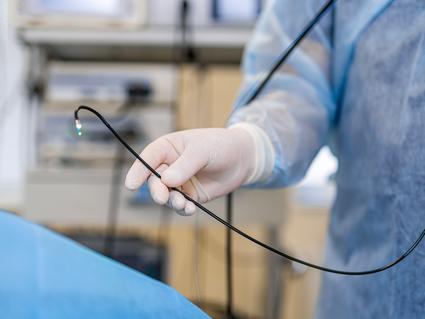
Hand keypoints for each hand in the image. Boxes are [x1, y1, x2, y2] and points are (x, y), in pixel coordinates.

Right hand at [125, 128, 254, 214]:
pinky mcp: (190, 195)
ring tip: (183, 203)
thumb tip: (167, 180)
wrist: (242, 159)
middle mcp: (170, 165)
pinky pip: (180, 204)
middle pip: (154, 180)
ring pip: (166, 195)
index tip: (131, 185)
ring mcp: (179, 181)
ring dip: (171, 201)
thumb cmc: (220, 146)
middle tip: (163, 198)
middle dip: (157, 190)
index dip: (138, 171)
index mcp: (168, 147)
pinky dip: (182, 208)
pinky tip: (190, 208)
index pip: (148, 158)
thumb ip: (185, 165)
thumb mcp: (203, 150)